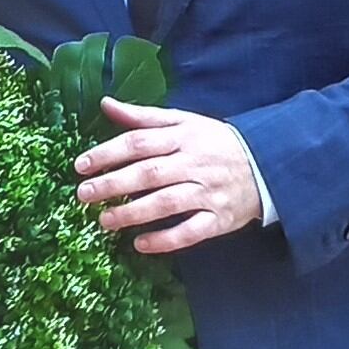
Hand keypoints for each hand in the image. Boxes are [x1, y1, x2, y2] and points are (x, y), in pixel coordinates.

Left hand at [76, 98, 267, 256]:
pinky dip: (165, 239)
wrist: (268, 164)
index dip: (108, 153)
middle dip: (113, 184)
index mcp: (184, 137)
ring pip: (167, 203)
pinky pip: (190, 231)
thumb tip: (106, 104)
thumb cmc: (216, 142)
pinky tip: (140, 244)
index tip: (81, 166)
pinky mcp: (220, 219)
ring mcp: (208, 192)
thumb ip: (144, 117)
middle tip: (84, 195)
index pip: (140, 143)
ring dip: (133, 214)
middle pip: (149, 173)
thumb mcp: (184, 121)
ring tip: (105, 220)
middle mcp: (195, 163)